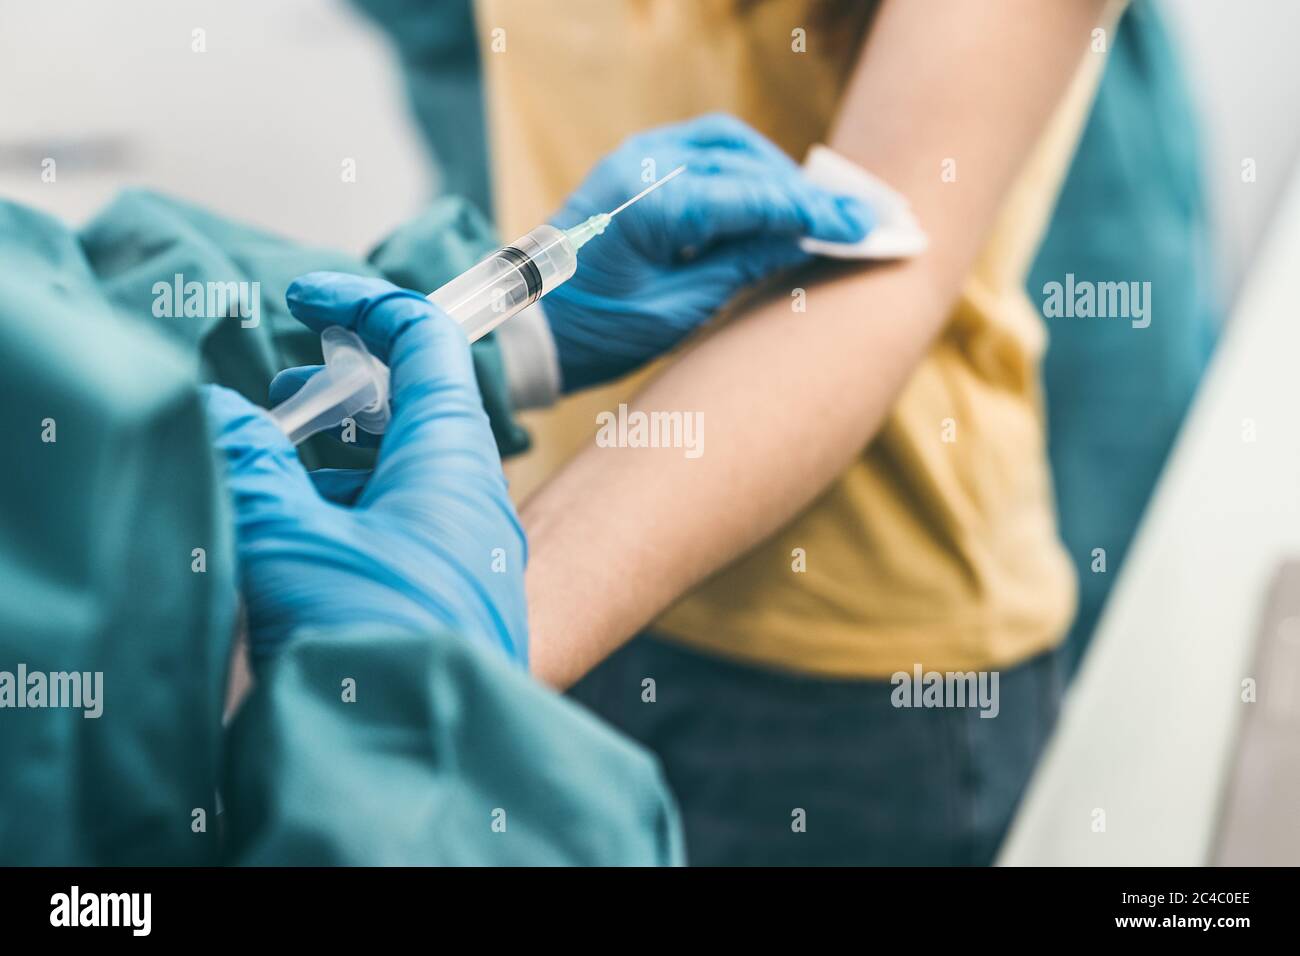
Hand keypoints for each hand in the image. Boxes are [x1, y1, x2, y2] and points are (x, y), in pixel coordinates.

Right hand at [204, 272, 526, 663]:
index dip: (370, 308)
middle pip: (414, 412)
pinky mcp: (443, 604)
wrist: (412, 767)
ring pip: (401, 477)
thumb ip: (251, 464)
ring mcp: (463, 557)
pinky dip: (346, 516)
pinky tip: (295, 537)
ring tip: (274, 466)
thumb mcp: (289, 538)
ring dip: (337, 460)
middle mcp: (471, 502)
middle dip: (343, 394)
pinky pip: (398, 534)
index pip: (429, 347)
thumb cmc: (370, 640)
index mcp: (454, 462)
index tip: (310, 298)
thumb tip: (219, 416)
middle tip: (282, 400)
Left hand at [543, 113, 871, 390]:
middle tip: (852, 220)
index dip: (815, 212)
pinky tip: (770, 203)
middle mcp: (642, 165)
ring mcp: (636, 157)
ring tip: (814, 213)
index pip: (755, 198)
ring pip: (730, 145)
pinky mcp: (636, 164)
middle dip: (803, 191)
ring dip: (776, 174)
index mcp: (650, 206)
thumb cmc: (596, 330)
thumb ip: (742, 267)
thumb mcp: (677, 312)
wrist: (529, 324)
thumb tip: (805, 240)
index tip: (863, 227)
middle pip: (747, 161)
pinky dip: (746, 171)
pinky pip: (705, 152)